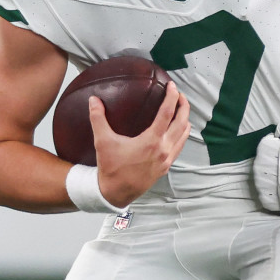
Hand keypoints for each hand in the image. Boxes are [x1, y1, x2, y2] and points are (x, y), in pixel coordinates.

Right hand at [93, 81, 190, 207]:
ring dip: (184, 120)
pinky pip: (179, 147)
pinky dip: (181, 135)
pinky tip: (175, 132)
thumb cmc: (111, 168)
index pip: (167, 113)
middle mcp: (163, 150)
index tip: (173, 86)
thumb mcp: (103, 142)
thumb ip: (98, 119)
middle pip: (182, 123)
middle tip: (180, 95)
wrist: (115, 193)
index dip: (172, 97)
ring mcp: (166, 160)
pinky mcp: (165, 167)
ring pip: (184, 136)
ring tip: (180, 110)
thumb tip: (94, 100)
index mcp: (152, 141)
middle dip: (184, 106)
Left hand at [255, 117, 279, 235]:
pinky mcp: (268, 202)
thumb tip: (279, 130)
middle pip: (263, 161)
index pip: (267, 142)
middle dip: (274, 161)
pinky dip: (274, 193)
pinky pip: (267, 195)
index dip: (279, 144)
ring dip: (273, 177)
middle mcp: (258, 168)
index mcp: (264, 149)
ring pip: (263, 179)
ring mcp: (262, 187)